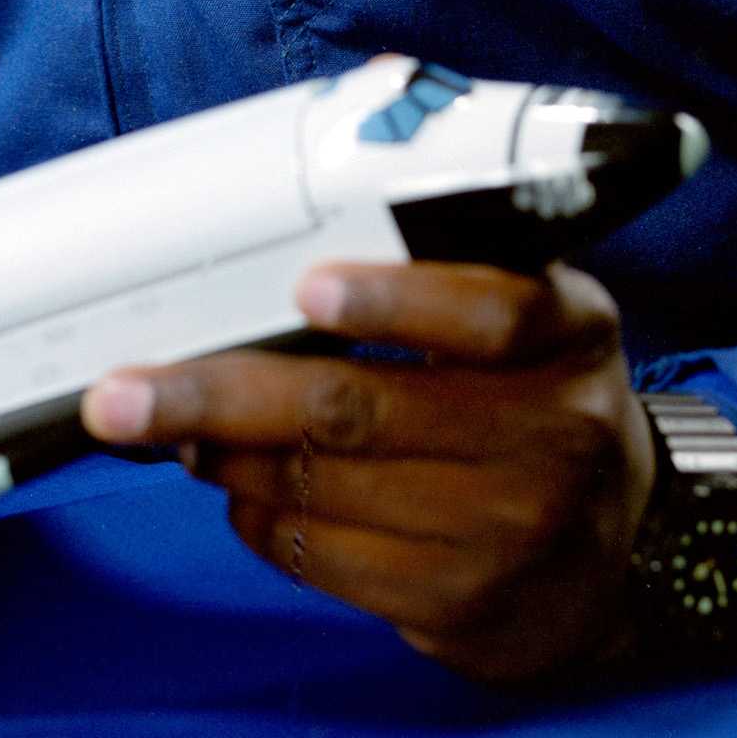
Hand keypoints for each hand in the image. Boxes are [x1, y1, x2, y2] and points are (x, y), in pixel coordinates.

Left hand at [79, 258, 656, 681]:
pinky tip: (229, 478)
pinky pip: (323, 556)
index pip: (493, 312)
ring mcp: (503, 533)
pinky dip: (255, 513)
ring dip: (221, 452)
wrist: (612, 554)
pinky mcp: (456, 605)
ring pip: (323, 487)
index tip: (308, 287)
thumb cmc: (538, 394)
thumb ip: (455, 247)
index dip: (397, 300)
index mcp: (572, 336)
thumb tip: (354, 132)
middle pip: (364, 410)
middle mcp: (549, 438)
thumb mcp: (538, 311)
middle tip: (125, 388)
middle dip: (223, 394)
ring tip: (160, 420)